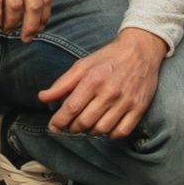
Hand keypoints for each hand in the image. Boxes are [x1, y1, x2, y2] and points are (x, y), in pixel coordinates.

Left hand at [36, 24, 164, 144]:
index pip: (71, 108)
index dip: (59, 121)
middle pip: (85, 122)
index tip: (54, 127)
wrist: (141, 50)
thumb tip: (42, 98)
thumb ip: (62, 83)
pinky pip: (121, 132)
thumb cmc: (108, 57)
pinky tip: (105, 126)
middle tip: (71, 125)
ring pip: (102, 130)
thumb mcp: (83, 65)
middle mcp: (109, 92)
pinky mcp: (139, 109)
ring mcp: (126, 102)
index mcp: (93, 79)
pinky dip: (110, 134)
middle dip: (73, 128)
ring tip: (87, 124)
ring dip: (90, 132)